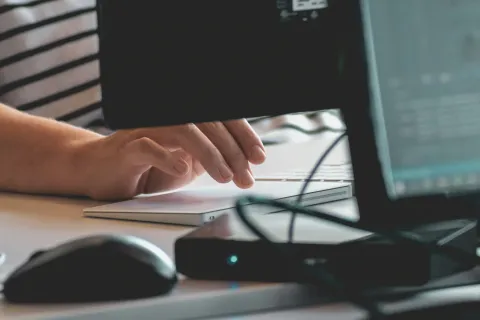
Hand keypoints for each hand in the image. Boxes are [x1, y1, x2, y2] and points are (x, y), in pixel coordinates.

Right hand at [75, 119, 265, 199]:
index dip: (243, 136)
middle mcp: (169, 120)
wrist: (101, 172)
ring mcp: (148, 130)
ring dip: (209, 154)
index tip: (258, 157)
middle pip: (208, 124)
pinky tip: (182, 169)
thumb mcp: (187, 165)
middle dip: (232, 151)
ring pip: (184, 131)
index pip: (221, 120)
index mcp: (186, 122)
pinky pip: (149, 146)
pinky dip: (167, 157)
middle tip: (245, 176)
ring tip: (224, 175)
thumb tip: (244, 163)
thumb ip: (211, 158)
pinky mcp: (127, 147)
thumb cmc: (146, 167)